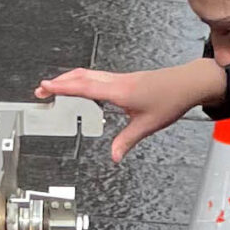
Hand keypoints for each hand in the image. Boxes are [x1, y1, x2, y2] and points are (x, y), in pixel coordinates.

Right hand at [36, 60, 226, 162]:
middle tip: (41, 90)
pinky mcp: (124, 79)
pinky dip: (82, 79)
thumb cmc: (170, 100)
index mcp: (119, 91)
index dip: (62, 87)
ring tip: (54, 87)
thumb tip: (113, 156)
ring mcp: (120, 78)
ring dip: (69, 79)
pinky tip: (80, 86)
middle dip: (58, 82)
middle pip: (80, 76)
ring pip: (88, 74)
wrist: (187, 83)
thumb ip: (126, 141)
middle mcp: (117, 81)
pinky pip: (97, 76)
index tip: (45, 87)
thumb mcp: (147, 126)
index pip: (84, 87)